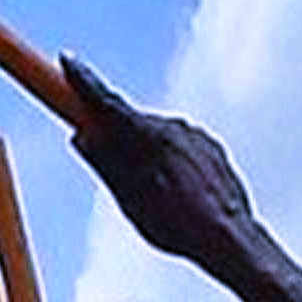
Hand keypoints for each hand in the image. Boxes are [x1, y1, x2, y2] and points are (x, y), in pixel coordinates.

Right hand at [61, 63, 256, 265]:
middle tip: (104, 158)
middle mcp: (175, 126)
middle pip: (132, 122)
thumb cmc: (179, 226)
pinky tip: (176, 194)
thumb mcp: (130, 200)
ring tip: (153, 196)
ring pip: (158, 137)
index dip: (84, 81)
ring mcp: (197, 136)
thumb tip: (82, 136)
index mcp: (150, 136)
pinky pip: (181, 147)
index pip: (107, 102)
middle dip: (116, 136)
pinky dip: (170, 162)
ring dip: (146, 154)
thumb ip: (106, 164)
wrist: (233, 240)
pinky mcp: (213, 149)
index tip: (68, 60)